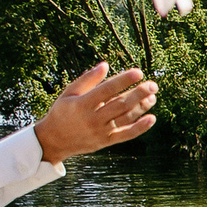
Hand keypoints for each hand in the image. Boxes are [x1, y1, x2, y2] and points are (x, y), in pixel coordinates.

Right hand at [32, 63, 158, 163]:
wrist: (54, 141)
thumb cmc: (62, 112)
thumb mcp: (69, 93)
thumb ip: (87, 80)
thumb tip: (105, 65)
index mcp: (82, 104)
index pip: (107, 89)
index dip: (123, 80)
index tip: (138, 72)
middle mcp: (92, 118)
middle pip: (120, 104)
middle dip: (138, 94)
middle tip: (153, 85)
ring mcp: (100, 131)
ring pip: (125, 118)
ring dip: (142, 107)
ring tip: (153, 96)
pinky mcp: (106, 141)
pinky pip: (125, 135)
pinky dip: (140, 128)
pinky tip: (151, 118)